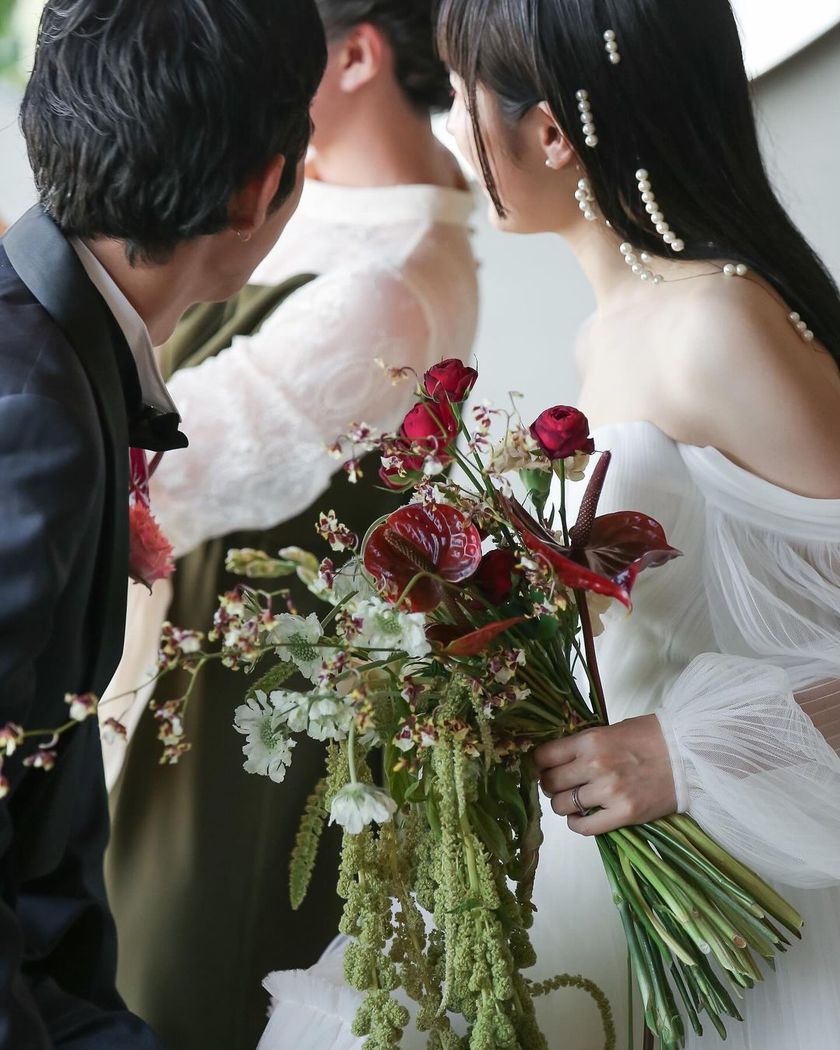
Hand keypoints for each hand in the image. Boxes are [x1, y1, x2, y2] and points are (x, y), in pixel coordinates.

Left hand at [534, 715, 677, 835]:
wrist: (688, 754)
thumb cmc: (649, 737)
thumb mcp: (610, 730)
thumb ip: (584, 745)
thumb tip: (557, 759)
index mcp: (589, 740)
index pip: (544, 756)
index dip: (539, 765)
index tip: (543, 768)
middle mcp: (594, 765)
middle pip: (549, 783)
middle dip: (550, 786)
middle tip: (560, 786)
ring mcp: (608, 792)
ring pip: (563, 806)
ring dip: (563, 805)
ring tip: (573, 801)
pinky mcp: (624, 814)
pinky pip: (585, 828)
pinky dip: (577, 825)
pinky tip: (581, 818)